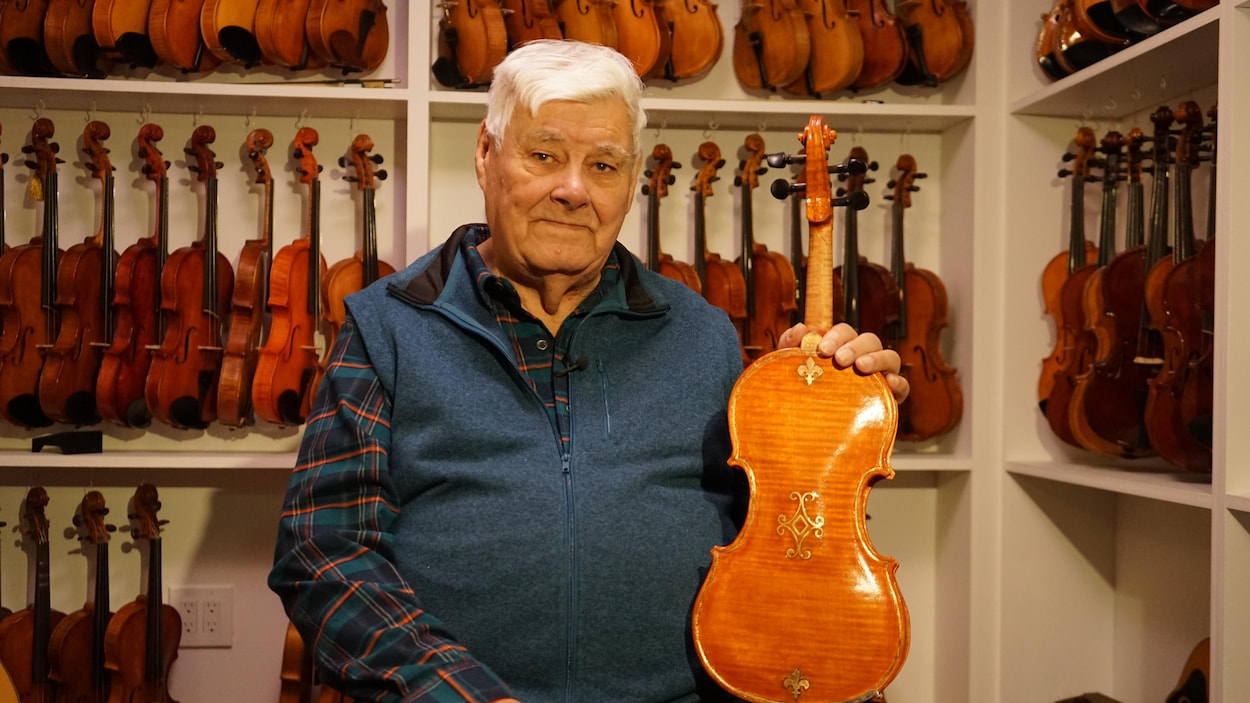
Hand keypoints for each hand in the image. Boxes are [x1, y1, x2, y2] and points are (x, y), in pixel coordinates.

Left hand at [776, 322, 909, 403]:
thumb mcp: (789, 371)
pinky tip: (889, 383)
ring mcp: (879, 378)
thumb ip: (789, 347)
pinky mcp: (890, 399)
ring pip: (890, 357)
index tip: (822, 349)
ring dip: (877, 358)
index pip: (845, 333)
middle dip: (854, 346)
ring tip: (861, 367)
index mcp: (841, 349)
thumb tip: (800, 328)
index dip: (836, 335)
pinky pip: (903, 386)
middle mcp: (863, 360)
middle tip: (839, 359)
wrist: (809, 432)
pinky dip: (899, 382)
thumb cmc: (801, 395)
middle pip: (869, 340)